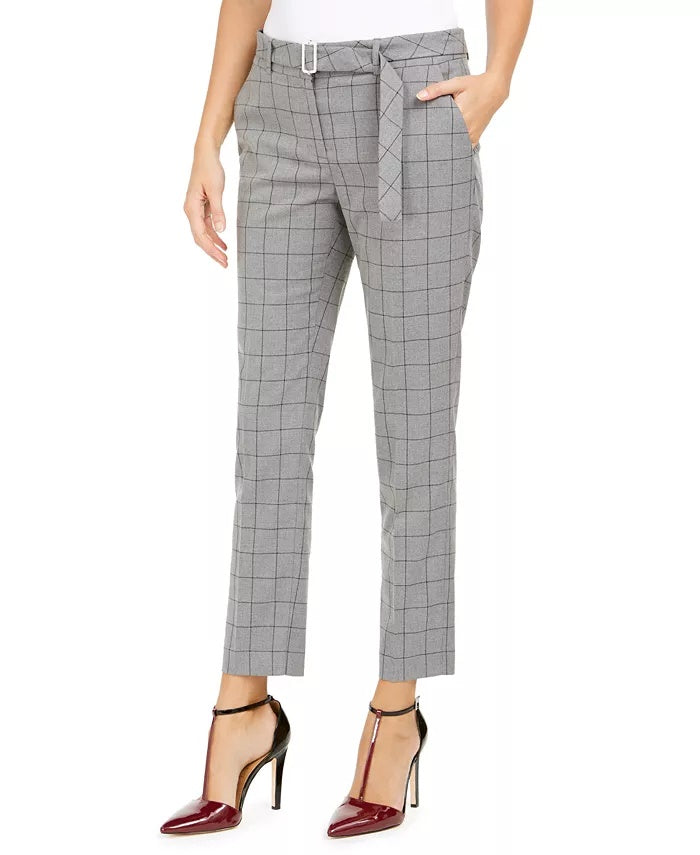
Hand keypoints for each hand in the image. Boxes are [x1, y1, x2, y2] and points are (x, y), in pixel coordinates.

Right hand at [183, 147, 227, 267]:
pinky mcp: (201, 207)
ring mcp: (195, 210)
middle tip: (225, 264)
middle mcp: (190, 211)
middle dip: (212, 252)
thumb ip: (218, 211)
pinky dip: (214, 235)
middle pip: (200, 238)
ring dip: (214, 245)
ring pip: (203, 234)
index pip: (200, 235)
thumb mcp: (216, 190)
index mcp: (191, 208)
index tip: (222, 259)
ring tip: (225, 257)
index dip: (211, 250)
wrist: (206, 155)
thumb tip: (221, 230)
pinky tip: (223, 243)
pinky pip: (206, 226)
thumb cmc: (210, 169)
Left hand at [416, 71, 508, 148]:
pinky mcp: (476, 137)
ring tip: (434, 146)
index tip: (420, 135)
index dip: (428, 133)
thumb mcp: (456, 83)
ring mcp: (472, 134)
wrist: (495, 89)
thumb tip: (419, 96)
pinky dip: (457, 147)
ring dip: (446, 145)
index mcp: (460, 115)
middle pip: (446, 139)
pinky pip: (464, 147)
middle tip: (425, 142)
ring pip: (455, 145)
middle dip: (436, 140)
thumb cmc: (475, 85)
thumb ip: (437, 89)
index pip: (439, 129)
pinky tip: (448, 147)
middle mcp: (466, 128)